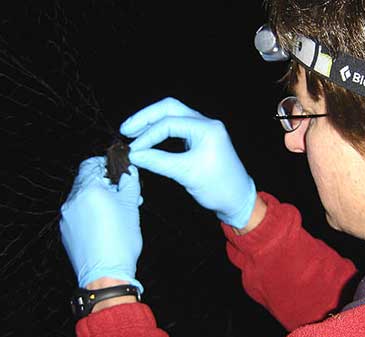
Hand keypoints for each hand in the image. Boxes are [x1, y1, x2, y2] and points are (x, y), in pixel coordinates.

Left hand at [59, 157, 142, 290]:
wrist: (105, 274)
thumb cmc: (120, 241)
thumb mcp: (131, 207)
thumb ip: (130, 184)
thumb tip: (129, 173)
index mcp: (88, 190)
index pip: (90, 164)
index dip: (105, 165)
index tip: (117, 170)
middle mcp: (72, 201)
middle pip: (86, 181)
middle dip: (105, 184)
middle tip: (122, 193)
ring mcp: (67, 217)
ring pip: (82, 199)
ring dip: (98, 199)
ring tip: (116, 211)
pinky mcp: (66, 232)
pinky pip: (78, 215)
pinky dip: (90, 214)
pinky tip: (105, 225)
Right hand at [120, 97, 256, 228]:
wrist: (238, 200)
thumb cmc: (219, 187)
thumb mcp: (187, 174)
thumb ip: (158, 162)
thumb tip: (133, 155)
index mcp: (206, 128)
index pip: (168, 123)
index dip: (147, 136)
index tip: (132, 151)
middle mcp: (206, 123)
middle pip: (169, 108)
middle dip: (146, 118)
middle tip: (126, 130)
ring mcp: (203, 130)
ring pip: (173, 116)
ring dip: (152, 123)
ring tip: (132, 134)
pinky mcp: (200, 139)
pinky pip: (177, 128)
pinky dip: (161, 132)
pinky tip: (148, 140)